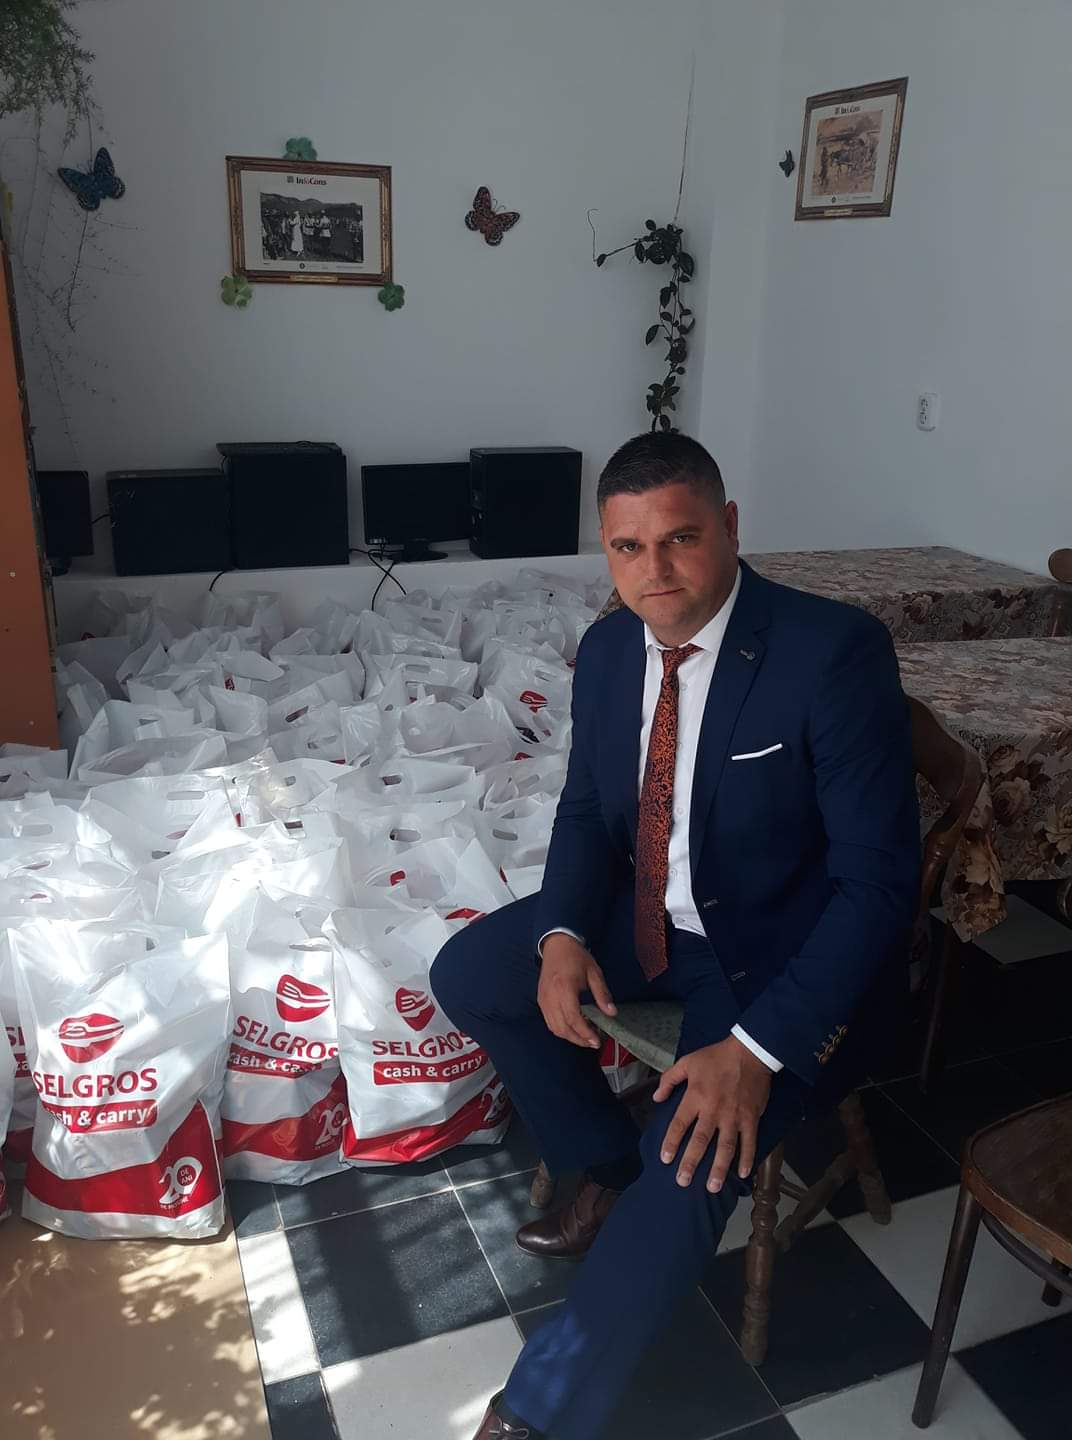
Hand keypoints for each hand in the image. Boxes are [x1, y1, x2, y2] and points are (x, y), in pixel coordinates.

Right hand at [537, 933, 616, 1048]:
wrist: (556, 945)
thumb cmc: (577, 957)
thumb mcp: (594, 972)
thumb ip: (602, 994)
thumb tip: (611, 1013)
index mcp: (565, 988)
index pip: (573, 1018)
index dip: (585, 1033)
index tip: (596, 1041)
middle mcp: (551, 996)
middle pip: (562, 1027)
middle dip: (578, 1039)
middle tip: (593, 1043)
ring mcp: (543, 1000)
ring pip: (554, 1027)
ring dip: (570, 1037)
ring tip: (585, 1038)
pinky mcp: (541, 1000)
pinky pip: (549, 1021)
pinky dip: (561, 1029)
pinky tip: (573, 1028)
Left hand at [653, 1034, 772, 1191]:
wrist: (750, 1052)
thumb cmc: (716, 1057)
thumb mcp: (687, 1062)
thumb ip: (669, 1079)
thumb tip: (656, 1097)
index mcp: (695, 1096)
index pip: (679, 1124)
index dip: (671, 1143)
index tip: (665, 1160)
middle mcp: (713, 1110)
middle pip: (700, 1141)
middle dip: (690, 1163)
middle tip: (682, 1182)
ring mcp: (734, 1116)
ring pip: (725, 1147)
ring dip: (719, 1168)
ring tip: (712, 1187)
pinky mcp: (751, 1118)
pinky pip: (749, 1142)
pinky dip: (746, 1158)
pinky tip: (743, 1174)